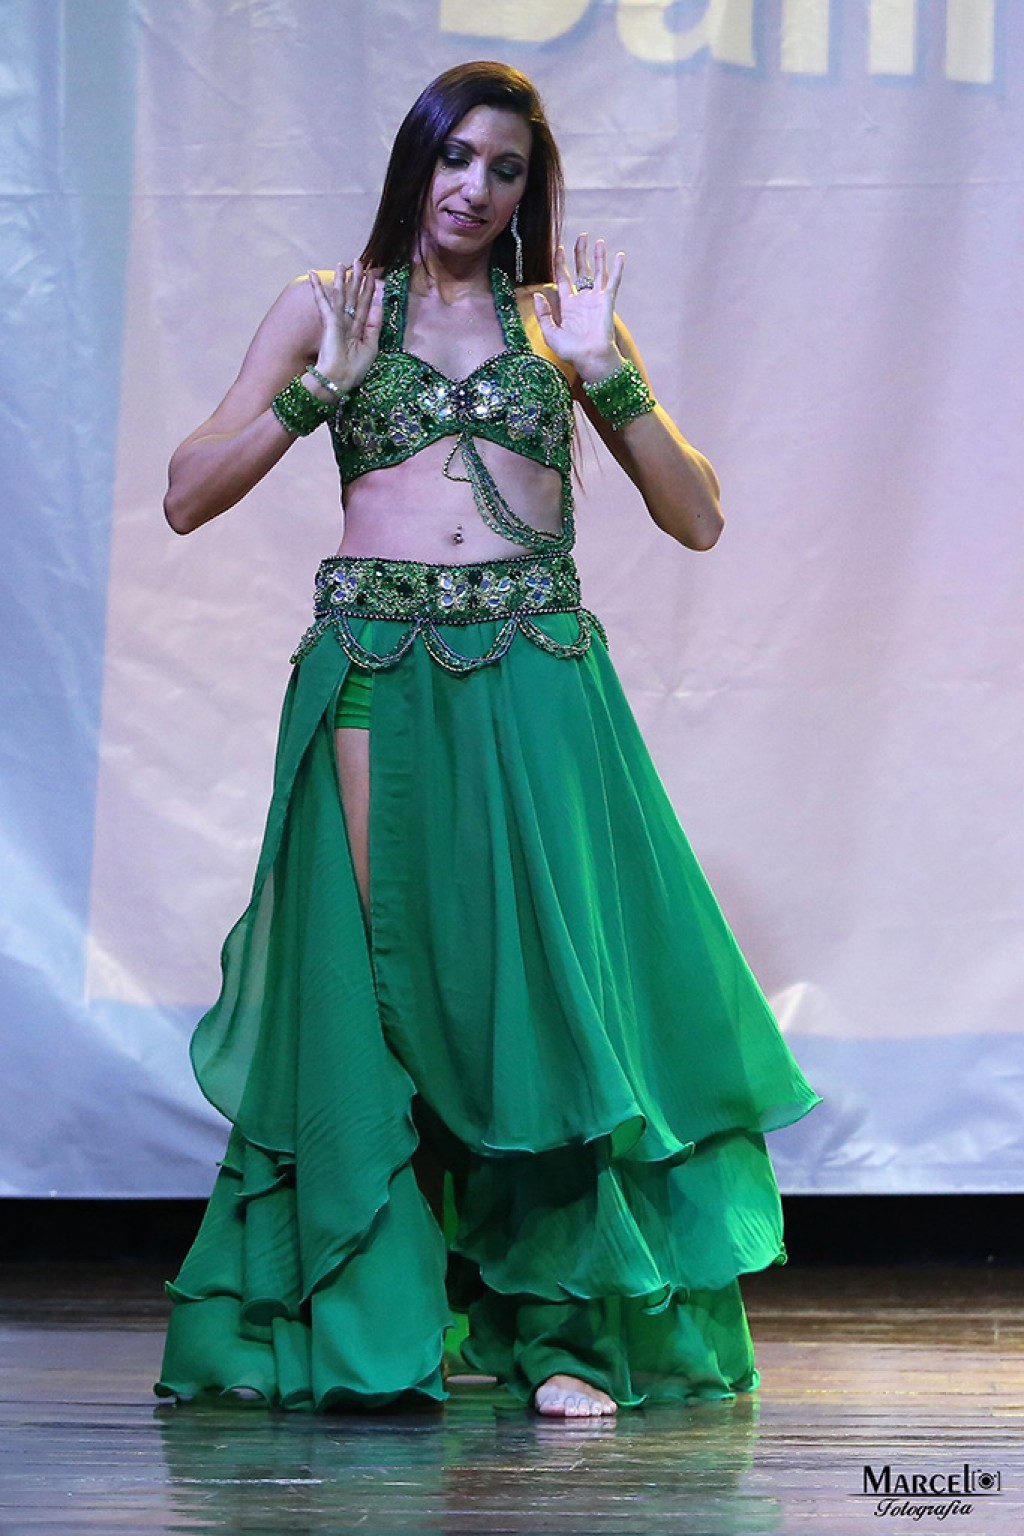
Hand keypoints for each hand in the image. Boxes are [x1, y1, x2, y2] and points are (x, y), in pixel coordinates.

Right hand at [306, 258, 382, 393]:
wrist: (339, 380)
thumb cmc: (354, 369)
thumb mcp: (371, 346)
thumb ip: (374, 325)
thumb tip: (378, 304)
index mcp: (358, 330)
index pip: (365, 305)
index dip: (369, 290)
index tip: (373, 276)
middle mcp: (347, 323)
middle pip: (353, 296)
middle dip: (357, 279)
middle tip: (359, 262)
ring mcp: (337, 321)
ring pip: (340, 295)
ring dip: (341, 278)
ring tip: (342, 263)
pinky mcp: (328, 321)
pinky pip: (323, 301)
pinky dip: (317, 288)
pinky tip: (312, 274)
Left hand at [532, 235, 624, 383]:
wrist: (589, 358)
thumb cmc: (570, 350)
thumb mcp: (550, 333)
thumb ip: (543, 314)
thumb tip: (538, 294)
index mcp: (568, 305)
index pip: (563, 278)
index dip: (560, 263)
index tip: (559, 249)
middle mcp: (582, 299)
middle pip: (581, 270)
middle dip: (580, 253)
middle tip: (581, 237)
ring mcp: (596, 299)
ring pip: (597, 272)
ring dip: (598, 257)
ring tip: (599, 241)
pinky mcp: (607, 302)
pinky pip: (612, 282)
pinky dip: (616, 269)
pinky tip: (619, 256)